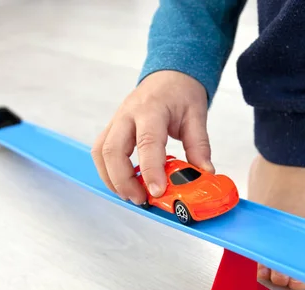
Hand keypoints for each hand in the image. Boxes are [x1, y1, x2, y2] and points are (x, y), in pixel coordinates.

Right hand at [91, 70, 213, 203]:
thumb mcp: (197, 115)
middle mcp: (128, 114)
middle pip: (113, 151)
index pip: (147, 143)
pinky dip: (108, 171)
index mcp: (151, 109)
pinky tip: (124, 184)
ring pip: (101, 153)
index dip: (150, 170)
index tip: (157, 192)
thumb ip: (199, 145)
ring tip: (132, 195)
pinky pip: (101, 152)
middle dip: (123, 180)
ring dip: (112, 179)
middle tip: (141, 199)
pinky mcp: (112, 128)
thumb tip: (204, 173)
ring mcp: (116, 120)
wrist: (169, 75)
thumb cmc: (181, 93)